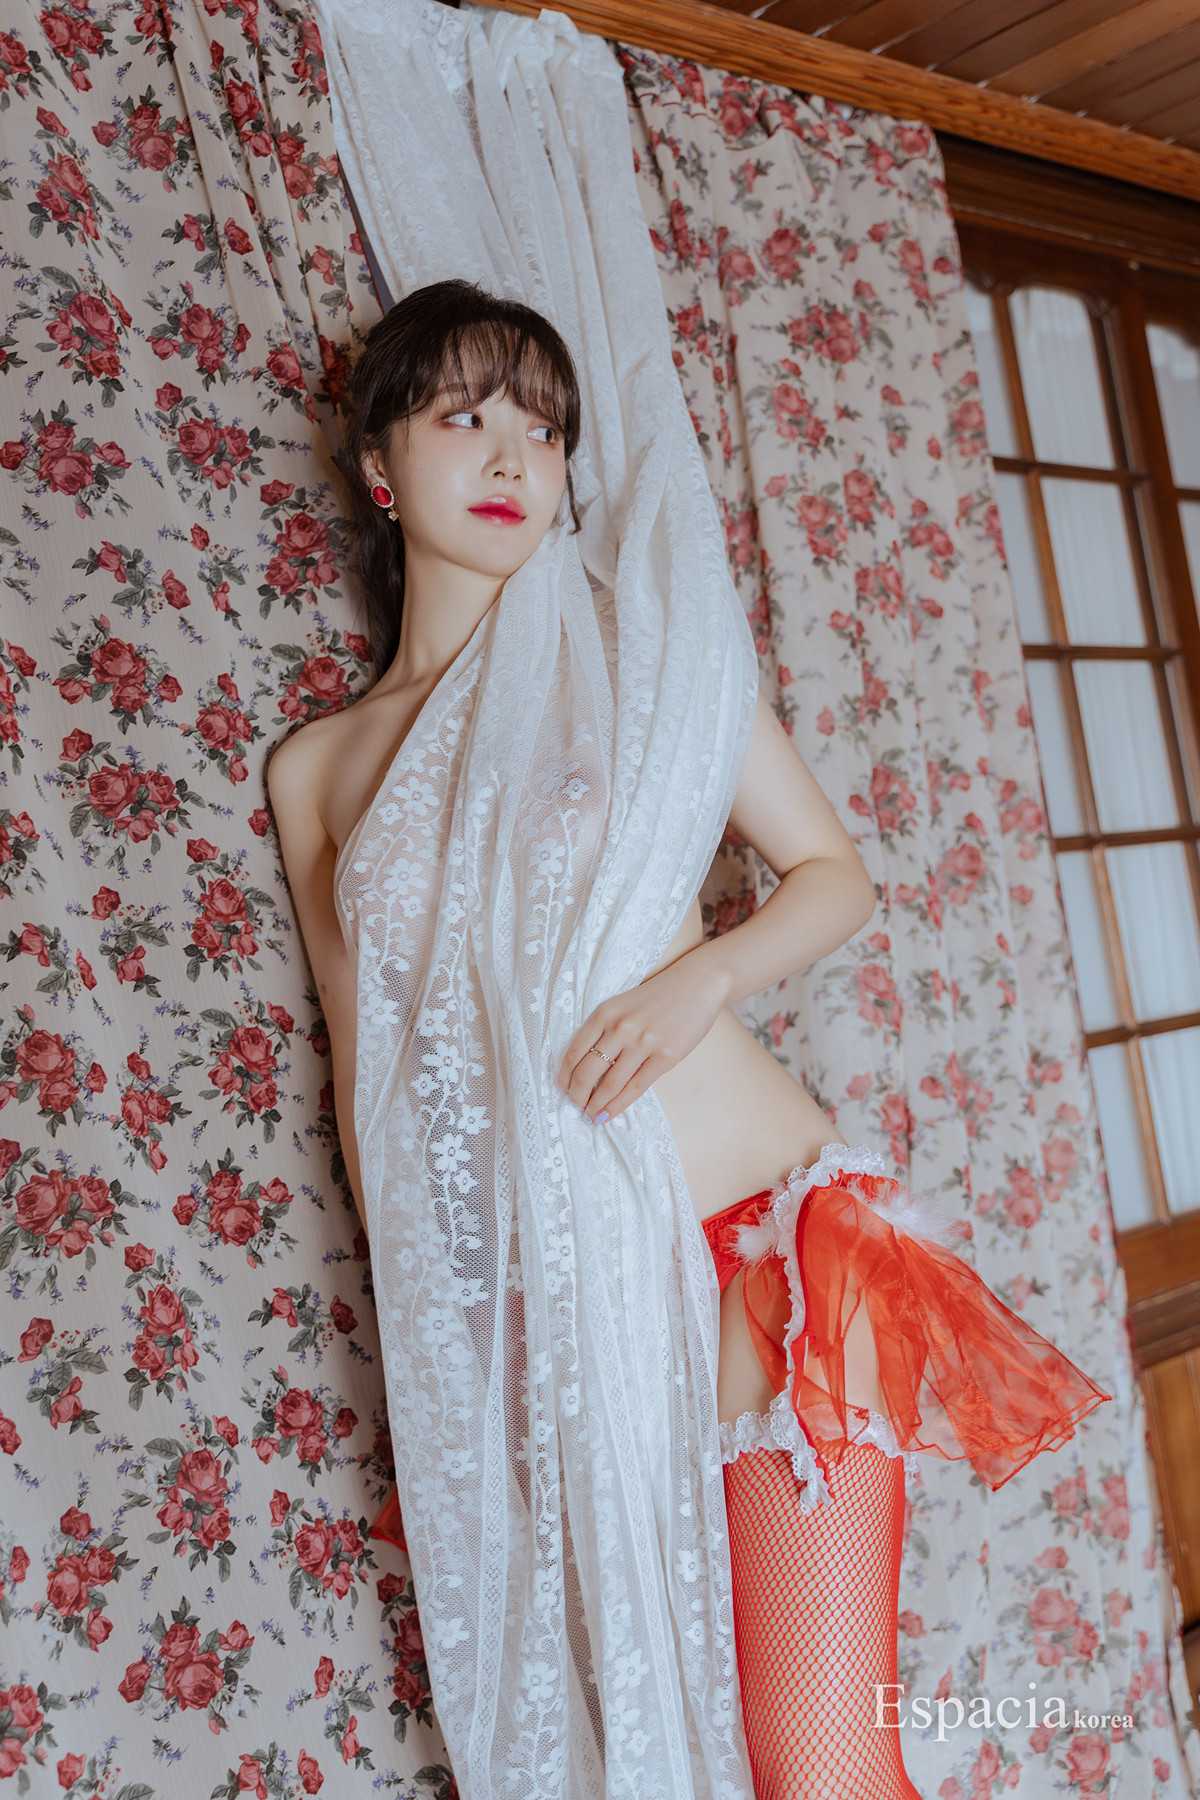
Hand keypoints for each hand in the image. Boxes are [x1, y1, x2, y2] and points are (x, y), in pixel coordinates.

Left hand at [555, 952, 729, 1123]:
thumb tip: (588, 1067)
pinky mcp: (665, 1057)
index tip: (563, 1089)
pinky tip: (609, 1114)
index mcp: (604, 1013)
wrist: (698, 983)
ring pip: (610, 1084)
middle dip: (577, 1095)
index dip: (565, 1076)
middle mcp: (620, 1028)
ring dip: (596, 1105)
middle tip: (576, 1107)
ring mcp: (643, 1043)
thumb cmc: (659, 995)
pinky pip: (636, 1088)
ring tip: (591, 1116)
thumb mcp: (623, 1004)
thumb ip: (606, 1029)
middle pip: (587, 1071)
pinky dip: (619, 1105)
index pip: (574, 1052)